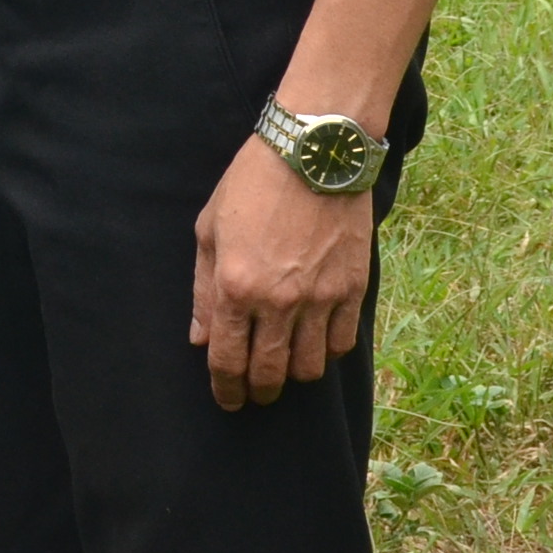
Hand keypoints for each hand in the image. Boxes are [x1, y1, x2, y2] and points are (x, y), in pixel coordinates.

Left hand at [189, 136, 370, 409]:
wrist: (314, 152)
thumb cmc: (252, 183)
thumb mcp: (209, 229)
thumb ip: (202, 290)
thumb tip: (200, 339)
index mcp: (235, 286)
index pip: (227, 361)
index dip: (225, 390)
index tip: (227, 401)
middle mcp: (278, 301)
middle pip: (269, 374)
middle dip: (259, 391)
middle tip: (255, 393)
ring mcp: (319, 298)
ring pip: (309, 369)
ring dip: (294, 375)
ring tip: (286, 365)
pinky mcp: (352, 289)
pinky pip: (341, 344)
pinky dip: (327, 352)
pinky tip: (315, 342)